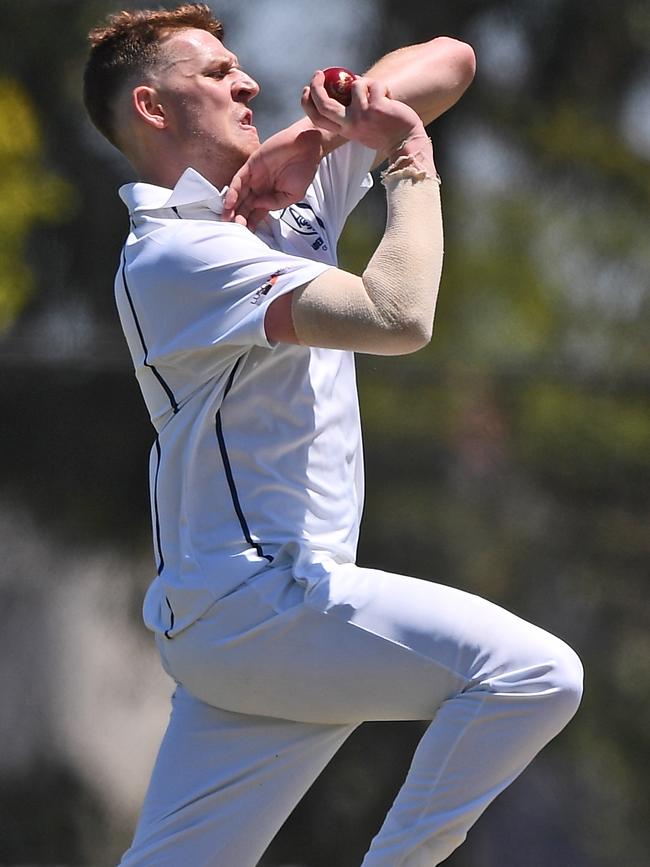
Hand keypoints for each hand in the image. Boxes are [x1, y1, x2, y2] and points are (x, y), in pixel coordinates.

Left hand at [222, 125, 323, 229]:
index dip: (251, 222)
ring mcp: (255, 176)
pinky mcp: (251, 165)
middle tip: (232, 228)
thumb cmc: (305, 168)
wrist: (307, 146)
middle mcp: (261, 187)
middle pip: (245, 205)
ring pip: (239, 194)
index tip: (245, 233)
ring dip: (232, 207)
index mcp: (271, 196)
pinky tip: (229, 202)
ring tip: (226, 219)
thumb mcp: (294, 195)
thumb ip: (276, 203)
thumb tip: (258, 206)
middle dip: (238, 217)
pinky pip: (238, 180)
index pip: (257, 213)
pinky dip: (233, 191)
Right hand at [301, 70, 423, 154]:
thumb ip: (351, 114)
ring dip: (368, 83)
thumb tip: (345, 86)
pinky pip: (374, 84)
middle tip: (319, 73)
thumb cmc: (387, 133)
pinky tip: (390, 100)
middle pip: (324, 104)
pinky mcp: (376, 107)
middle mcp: (350, 124)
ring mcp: (362, 115)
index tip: (307, 88)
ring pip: (355, 85)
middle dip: (317, 85)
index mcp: (345, 130)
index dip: (307, 102)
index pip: (318, 118)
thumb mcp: (362, 128)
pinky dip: (383, 88)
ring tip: (380, 96)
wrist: (406, 142)